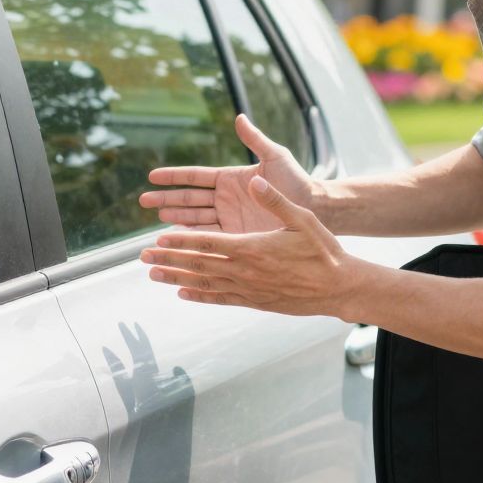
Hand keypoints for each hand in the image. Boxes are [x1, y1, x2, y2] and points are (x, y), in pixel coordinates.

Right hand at [138, 114, 316, 233]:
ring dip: (174, 217)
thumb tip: (239, 117)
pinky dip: (192, 238)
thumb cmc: (297, 180)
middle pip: (188, 198)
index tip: (152, 176)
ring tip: (155, 218)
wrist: (314, 208)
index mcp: (230, 178)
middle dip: (166, 199)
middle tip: (143, 201)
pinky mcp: (236, 235)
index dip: (173, 177)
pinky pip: (209, 236)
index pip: (195, 177)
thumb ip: (254, 139)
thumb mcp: (275, 156)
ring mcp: (229, 217)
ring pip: (194, 218)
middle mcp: (225, 198)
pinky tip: (175, 239)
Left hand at [140, 175, 362, 319]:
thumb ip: (274, 201)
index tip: (157, 239)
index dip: (179, 241)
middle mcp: (245, 271)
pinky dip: (200, 296)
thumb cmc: (323, 250)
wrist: (340, 287)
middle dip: (168, 260)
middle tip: (142, 258)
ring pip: (204, 283)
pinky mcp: (255, 301)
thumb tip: (253, 181)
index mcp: (252, 248)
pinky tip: (184, 294)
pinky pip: (220, 299)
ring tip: (154, 276)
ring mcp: (248, 289)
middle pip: (198, 264)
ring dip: (176, 278)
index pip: (206, 243)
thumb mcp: (301, 218)